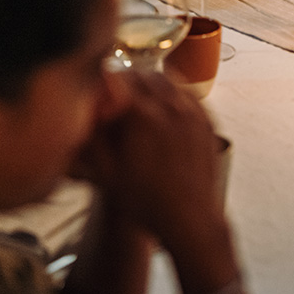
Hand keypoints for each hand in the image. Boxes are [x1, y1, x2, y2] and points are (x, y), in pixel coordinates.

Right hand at [77, 71, 225, 245]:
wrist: (190, 219)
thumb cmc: (148, 203)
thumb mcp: (107, 175)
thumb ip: (94, 138)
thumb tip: (86, 113)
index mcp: (144, 117)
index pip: (121, 79)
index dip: (106, 81)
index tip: (100, 88)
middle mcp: (172, 108)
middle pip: (144, 74)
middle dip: (127, 79)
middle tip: (116, 92)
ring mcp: (193, 113)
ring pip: (169, 79)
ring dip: (150, 82)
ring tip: (138, 98)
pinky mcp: (207, 122)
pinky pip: (188, 93)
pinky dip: (173, 93)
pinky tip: (164, 107)